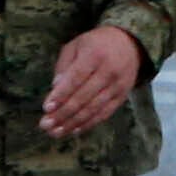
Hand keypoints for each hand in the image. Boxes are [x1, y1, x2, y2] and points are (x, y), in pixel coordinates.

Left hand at [38, 24, 140, 140]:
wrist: (130, 43)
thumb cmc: (96, 44)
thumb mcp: (76, 46)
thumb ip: (64, 66)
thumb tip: (55, 88)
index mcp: (95, 55)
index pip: (76, 79)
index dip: (61, 95)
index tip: (46, 108)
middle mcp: (109, 72)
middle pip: (84, 97)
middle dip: (63, 113)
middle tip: (45, 125)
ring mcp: (118, 86)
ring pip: (94, 109)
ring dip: (73, 122)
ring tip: (56, 132)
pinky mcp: (123, 96)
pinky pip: (105, 113)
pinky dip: (89, 123)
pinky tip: (75, 130)